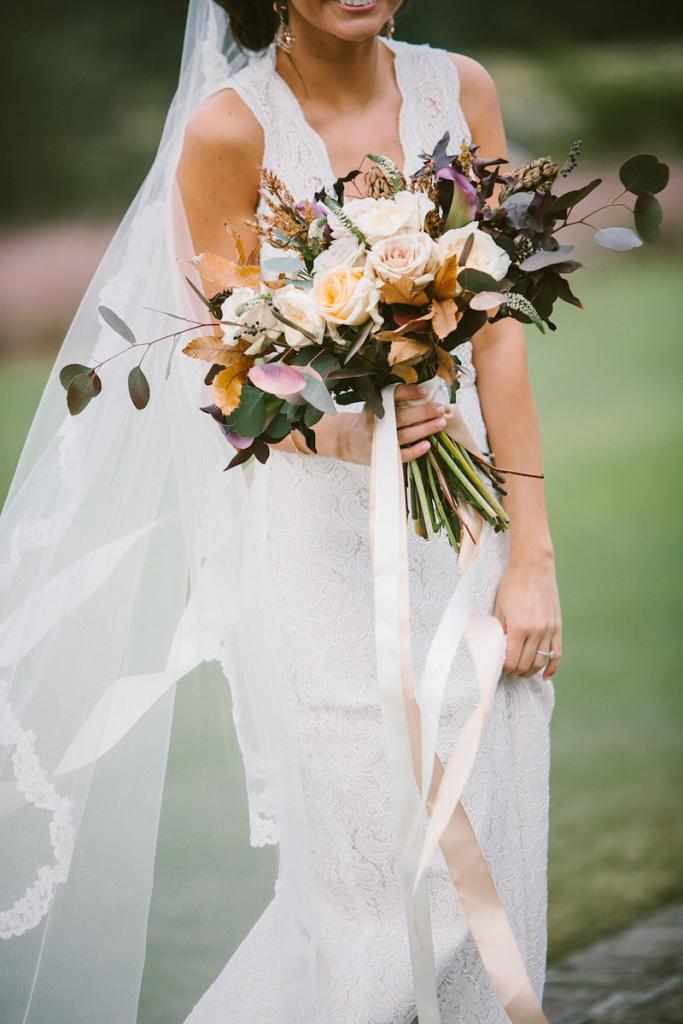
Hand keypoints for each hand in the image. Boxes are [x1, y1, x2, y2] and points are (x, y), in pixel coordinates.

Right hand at [331, 383, 447, 465]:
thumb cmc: (368, 419)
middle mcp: (375, 422)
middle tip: (440, 408)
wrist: (347, 440)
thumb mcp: (374, 404)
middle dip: (423, 412)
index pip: (392, 396)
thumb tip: (424, 392)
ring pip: (405, 435)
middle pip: (402, 416)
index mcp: (374, 406)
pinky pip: (401, 454)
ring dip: (424, 429)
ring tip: (441, 423)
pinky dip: (415, 450)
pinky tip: (427, 445)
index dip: (408, 393)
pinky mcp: (382, 455)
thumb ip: (392, 399)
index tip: (424, 392)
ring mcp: (379, 440)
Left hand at [493, 555, 561, 680]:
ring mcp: (549, 630)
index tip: (498, 667)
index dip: (504, 668)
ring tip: (522, 672)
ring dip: (531, 671)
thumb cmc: (512, 586)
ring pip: (541, 662)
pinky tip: (545, 675)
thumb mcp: (499, 608)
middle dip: (516, 671)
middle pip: (526, 664)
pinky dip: (552, 667)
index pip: (512, 661)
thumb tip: (496, 649)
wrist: (533, 567)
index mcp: (519, 628)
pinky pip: (557, 653)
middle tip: (508, 670)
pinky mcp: (558, 627)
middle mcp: (536, 632)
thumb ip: (499, 631)